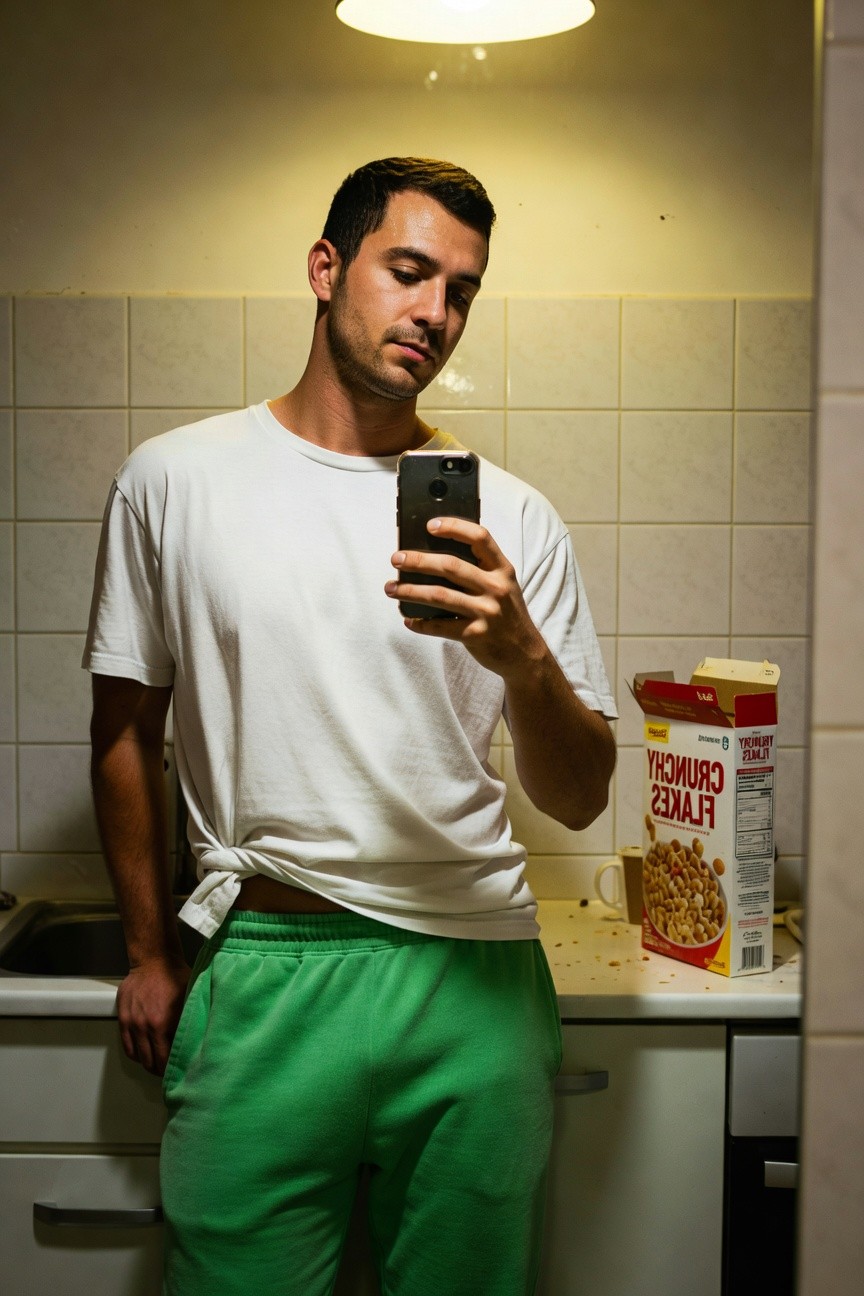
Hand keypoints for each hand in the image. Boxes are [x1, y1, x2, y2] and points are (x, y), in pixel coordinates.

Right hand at [116, 956, 190, 1075]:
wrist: (154, 961)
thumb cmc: (176, 977)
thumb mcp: (190, 1000)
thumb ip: (190, 1022)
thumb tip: (197, 1042)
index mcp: (163, 1025)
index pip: (165, 1060)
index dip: (172, 1070)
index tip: (179, 1073)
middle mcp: (145, 1027)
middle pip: (150, 1062)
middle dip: (160, 1070)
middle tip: (168, 1072)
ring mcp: (132, 1023)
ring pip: (138, 1056)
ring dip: (147, 1063)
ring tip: (156, 1064)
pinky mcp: (123, 1018)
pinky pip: (127, 1045)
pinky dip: (135, 1053)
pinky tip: (143, 1054)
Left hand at [385, 517, 546, 679]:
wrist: (525, 653)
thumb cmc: (507, 614)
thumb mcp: (503, 585)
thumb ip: (480, 570)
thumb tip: (435, 554)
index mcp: (503, 569)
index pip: (480, 538)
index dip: (454, 527)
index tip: (430, 525)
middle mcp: (496, 587)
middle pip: (451, 566)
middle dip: (419, 561)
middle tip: (396, 559)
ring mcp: (487, 612)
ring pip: (440, 595)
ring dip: (410, 591)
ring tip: (390, 588)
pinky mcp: (476, 635)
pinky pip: (440, 627)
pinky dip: (420, 623)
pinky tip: (408, 620)